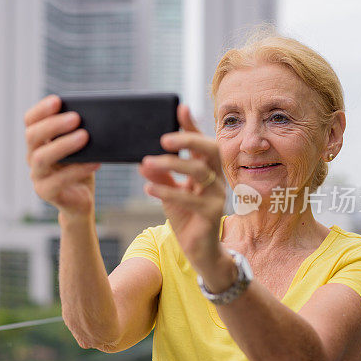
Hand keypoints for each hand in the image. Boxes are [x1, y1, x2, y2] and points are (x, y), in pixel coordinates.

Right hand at [24, 95, 100, 218]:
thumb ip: (78, 132)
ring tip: (85, 136)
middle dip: (53, 124)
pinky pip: (58, 181)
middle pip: (32, 136)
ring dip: (63, 145)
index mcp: (38, 141)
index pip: (30, 121)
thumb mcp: (79, 147)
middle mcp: (32, 156)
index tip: (58, 100)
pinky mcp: (46, 193)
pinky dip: (78, 170)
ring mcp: (37, 176)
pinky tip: (95, 162)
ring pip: (41, 158)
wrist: (80, 200)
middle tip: (76, 118)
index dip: (41, 110)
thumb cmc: (80, 168)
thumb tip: (96, 115)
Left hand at [139, 104, 225, 271]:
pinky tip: (149, 187)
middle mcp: (216, 179)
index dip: (192, 126)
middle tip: (163, 139)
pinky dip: (168, 191)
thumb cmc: (186, 217)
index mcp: (207, 170)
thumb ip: (160, 177)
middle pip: (210, 150)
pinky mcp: (212, 213)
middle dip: (189, 140)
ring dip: (172, 164)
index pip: (201, 143)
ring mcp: (217, 196)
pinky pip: (190, 198)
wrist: (199, 251)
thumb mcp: (168, 193)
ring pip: (200, 172)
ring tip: (147, 162)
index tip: (180, 108)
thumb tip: (143, 161)